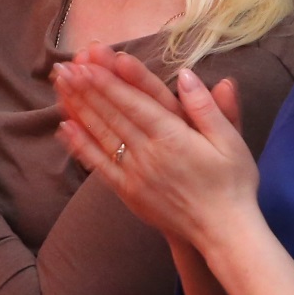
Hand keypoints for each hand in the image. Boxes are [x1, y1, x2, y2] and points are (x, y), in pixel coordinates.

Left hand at [53, 49, 258, 252]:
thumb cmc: (232, 183)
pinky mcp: (129, 192)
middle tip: (64, 67)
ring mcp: (135, 174)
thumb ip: (206, 107)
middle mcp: (149, 154)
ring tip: (61, 87)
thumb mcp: (231, 140)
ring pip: (101, 135)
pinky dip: (81, 145)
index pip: (134, 102)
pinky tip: (65, 127)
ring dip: (79, 109)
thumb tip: (186, 75)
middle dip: (86, 88)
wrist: (223, 232)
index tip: (88, 63)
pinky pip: (100, 165)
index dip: (109, 82)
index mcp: (174, 137)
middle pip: (112, 115)